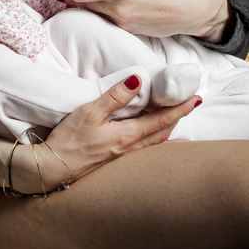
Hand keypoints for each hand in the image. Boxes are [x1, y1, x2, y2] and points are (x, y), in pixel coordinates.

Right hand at [0, 75, 200, 192]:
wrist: (52, 169)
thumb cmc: (69, 140)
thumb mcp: (89, 112)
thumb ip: (115, 96)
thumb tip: (138, 79)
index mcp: (127, 136)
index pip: (161, 120)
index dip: (180, 109)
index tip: (196, 98)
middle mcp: (130, 149)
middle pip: (163, 132)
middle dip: (180, 117)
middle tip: (193, 103)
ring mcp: (123, 157)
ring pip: (155, 142)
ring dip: (170, 129)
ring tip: (179, 118)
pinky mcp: (114, 161)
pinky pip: (145, 150)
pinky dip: (157, 142)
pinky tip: (158, 144)